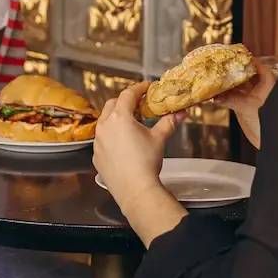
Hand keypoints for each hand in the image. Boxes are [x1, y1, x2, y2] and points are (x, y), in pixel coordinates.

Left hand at [93, 82, 182, 214]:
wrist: (135, 190)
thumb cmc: (146, 162)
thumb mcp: (159, 138)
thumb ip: (169, 122)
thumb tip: (181, 112)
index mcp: (120, 117)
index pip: (128, 94)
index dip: (139, 88)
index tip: (147, 87)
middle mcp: (104, 126)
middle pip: (113, 104)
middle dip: (125, 101)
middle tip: (139, 105)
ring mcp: (97, 141)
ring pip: (104, 121)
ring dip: (116, 118)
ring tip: (131, 124)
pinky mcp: (96, 155)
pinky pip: (102, 139)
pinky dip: (111, 135)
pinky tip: (122, 144)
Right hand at [212, 57, 275, 148]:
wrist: (269, 144)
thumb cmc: (268, 125)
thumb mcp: (247, 108)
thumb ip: (231, 100)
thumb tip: (216, 95)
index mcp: (268, 85)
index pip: (259, 67)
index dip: (248, 60)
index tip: (236, 55)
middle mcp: (261, 90)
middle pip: (246, 76)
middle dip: (234, 72)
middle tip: (220, 66)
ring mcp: (253, 100)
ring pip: (239, 87)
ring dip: (227, 85)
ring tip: (214, 80)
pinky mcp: (246, 109)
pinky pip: (235, 98)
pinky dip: (226, 96)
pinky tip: (215, 95)